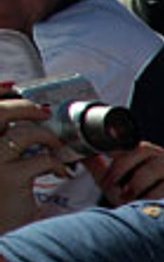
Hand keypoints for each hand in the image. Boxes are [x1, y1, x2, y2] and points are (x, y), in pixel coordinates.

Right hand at [0, 100, 62, 231]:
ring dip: (48, 136)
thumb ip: (8, 145)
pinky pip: (42, 159)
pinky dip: (57, 162)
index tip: (11, 84)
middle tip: (43, 110)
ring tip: (56, 146)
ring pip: (26, 132)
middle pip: (0, 111)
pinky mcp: (10, 177)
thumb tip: (33, 120)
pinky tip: (61, 171)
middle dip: (24, 105)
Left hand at [88, 141, 163, 205]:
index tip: (107, 172)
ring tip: (129, 199)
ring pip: (156, 167)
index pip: (133, 144)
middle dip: (124, 168)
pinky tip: (147, 204)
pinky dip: (155, 195)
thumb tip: (81, 151)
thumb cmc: (134, 203)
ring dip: (137, 184)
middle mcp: (163, 160)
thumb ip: (98, 166)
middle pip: (145, 149)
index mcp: (145, 154)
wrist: (151, 226)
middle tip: (113, 187)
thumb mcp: (111, 183)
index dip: (119, 156)